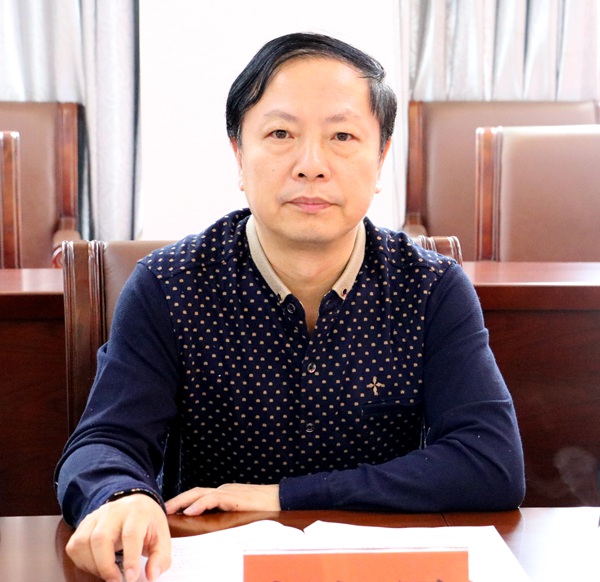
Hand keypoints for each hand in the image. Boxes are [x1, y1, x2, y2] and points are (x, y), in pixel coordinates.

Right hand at [65, 493, 171, 581]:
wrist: (134, 504)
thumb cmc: (148, 524)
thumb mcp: (161, 537)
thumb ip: (161, 557)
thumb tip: (152, 575)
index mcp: (137, 512)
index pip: (131, 534)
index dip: (130, 558)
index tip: (131, 578)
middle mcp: (114, 511)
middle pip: (101, 538)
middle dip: (106, 565)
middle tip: (116, 581)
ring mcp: (96, 516)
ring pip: (83, 542)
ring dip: (93, 565)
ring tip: (108, 573)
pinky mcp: (83, 524)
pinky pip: (74, 546)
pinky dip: (83, 562)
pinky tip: (97, 565)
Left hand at [165, 483, 280, 515]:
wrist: (281, 501)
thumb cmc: (264, 509)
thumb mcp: (240, 512)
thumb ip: (226, 514)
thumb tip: (211, 525)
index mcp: (224, 494)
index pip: (199, 495)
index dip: (184, 501)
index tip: (170, 509)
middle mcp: (224, 491)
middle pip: (195, 492)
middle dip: (177, 500)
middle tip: (162, 509)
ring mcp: (229, 492)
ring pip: (200, 493)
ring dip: (183, 501)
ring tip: (170, 510)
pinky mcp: (234, 498)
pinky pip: (214, 499)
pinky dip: (200, 504)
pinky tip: (190, 511)